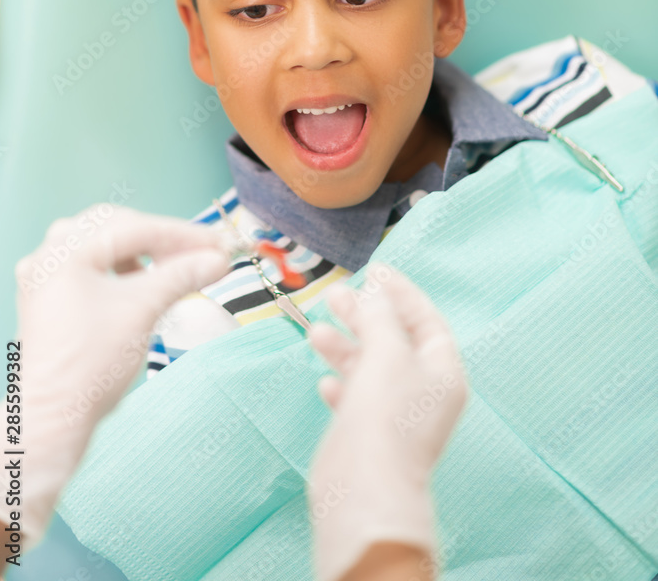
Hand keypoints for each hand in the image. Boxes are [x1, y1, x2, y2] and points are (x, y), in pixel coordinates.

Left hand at [0, 204, 231, 547]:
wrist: (54, 418)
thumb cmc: (91, 364)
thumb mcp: (143, 310)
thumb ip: (182, 275)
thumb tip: (219, 259)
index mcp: (65, 251)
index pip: (135, 228)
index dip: (183, 235)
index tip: (219, 245)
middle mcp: (49, 255)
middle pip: (116, 226)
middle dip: (161, 238)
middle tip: (201, 252)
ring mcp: (46, 276)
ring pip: (103, 244)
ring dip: (141, 250)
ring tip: (174, 267)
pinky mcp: (51, 296)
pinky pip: (93, 265)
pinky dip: (122, 267)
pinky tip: (143, 281)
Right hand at [306, 263, 467, 580]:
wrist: (364, 488)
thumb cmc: (385, 415)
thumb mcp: (387, 352)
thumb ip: (381, 317)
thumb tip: (375, 292)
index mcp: (443, 371)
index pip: (426, 320)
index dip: (400, 293)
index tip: (374, 270)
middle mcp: (424, 391)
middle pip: (394, 340)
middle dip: (365, 315)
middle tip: (335, 295)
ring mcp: (396, 414)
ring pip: (370, 367)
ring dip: (345, 346)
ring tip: (316, 330)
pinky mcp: (368, 433)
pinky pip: (356, 397)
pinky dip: (341, 383)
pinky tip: (326, 380)